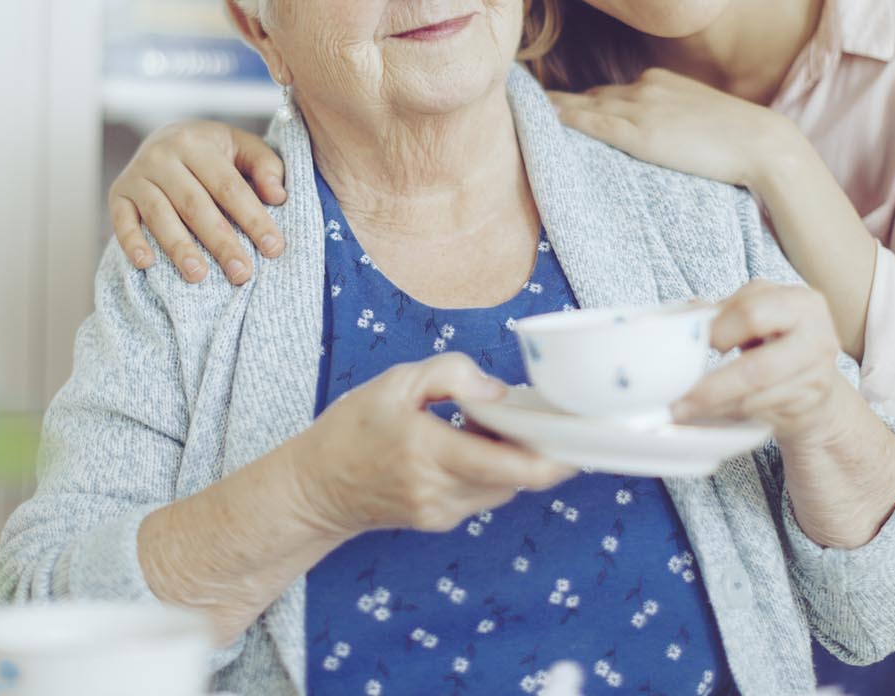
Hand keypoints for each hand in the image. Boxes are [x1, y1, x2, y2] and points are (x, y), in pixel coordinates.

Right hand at [107, 120, 286, 283]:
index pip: (229, 186)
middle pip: (195, 205)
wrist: (164, 137)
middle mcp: (163, 155)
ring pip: (159, 215)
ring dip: (179, 247)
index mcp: (197, 143)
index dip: (253, 218)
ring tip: (198, 275)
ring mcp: (137, 175)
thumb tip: (278, 196)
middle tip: (242, 273)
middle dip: (221, 242)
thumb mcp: (241, 147)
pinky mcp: (118, 193)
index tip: (273, 249)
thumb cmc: (212, 152)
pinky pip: (121, 220)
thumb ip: (265, 165)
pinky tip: (146, 263)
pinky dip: (131, 241)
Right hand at [292, 353, 575, 536]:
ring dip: (512, 459)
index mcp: (429, 451)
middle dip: (537, 450)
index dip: (554, 459)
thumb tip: (499, 391)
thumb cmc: (352, 428)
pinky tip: (471, 444)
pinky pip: (484, 495)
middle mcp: (440, 490)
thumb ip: (451, 374)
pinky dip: (491, 470)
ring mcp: (441, 512)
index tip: (578, 439)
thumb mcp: (395, 382)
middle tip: (540, 418)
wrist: (315, 488)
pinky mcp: (440, 520)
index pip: (510, 466)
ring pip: (504, 488)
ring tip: (491, 426)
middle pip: (517, 479)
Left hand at [549, 68, 788, 187]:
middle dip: (562, 100)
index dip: (584, 99)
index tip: (559, 103)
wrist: (761, 142)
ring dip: (555, 108)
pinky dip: (568, 120)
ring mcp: (640, 108)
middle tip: (528, 101)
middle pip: (593, 95)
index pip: (611, 90)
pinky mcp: (640, 133)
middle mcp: (644, 88)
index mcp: (659, 80)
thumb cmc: (739, 135)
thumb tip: (660, 132)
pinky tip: (547, 120)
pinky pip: (594, 124)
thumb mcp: (700, 114)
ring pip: (586, 106)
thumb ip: (673, 115)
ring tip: (525, 109)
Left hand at [670, 281, 852, 446]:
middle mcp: (817, 340)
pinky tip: (704, 415)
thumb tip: (680, 319)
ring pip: (754, 399)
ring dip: (713, 407)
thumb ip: (723, 312)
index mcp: (801, 303)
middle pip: (756, 368)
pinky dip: (726, 416)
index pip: (752, 315)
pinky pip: (759, 414)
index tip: (692, 342)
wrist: (816, 374)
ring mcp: (816, 377)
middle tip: (676, 397)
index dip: (718, 331)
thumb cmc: (776, 335)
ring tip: (680, 409)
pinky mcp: (809, 407)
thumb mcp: (757, 310)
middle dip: (711, 387)